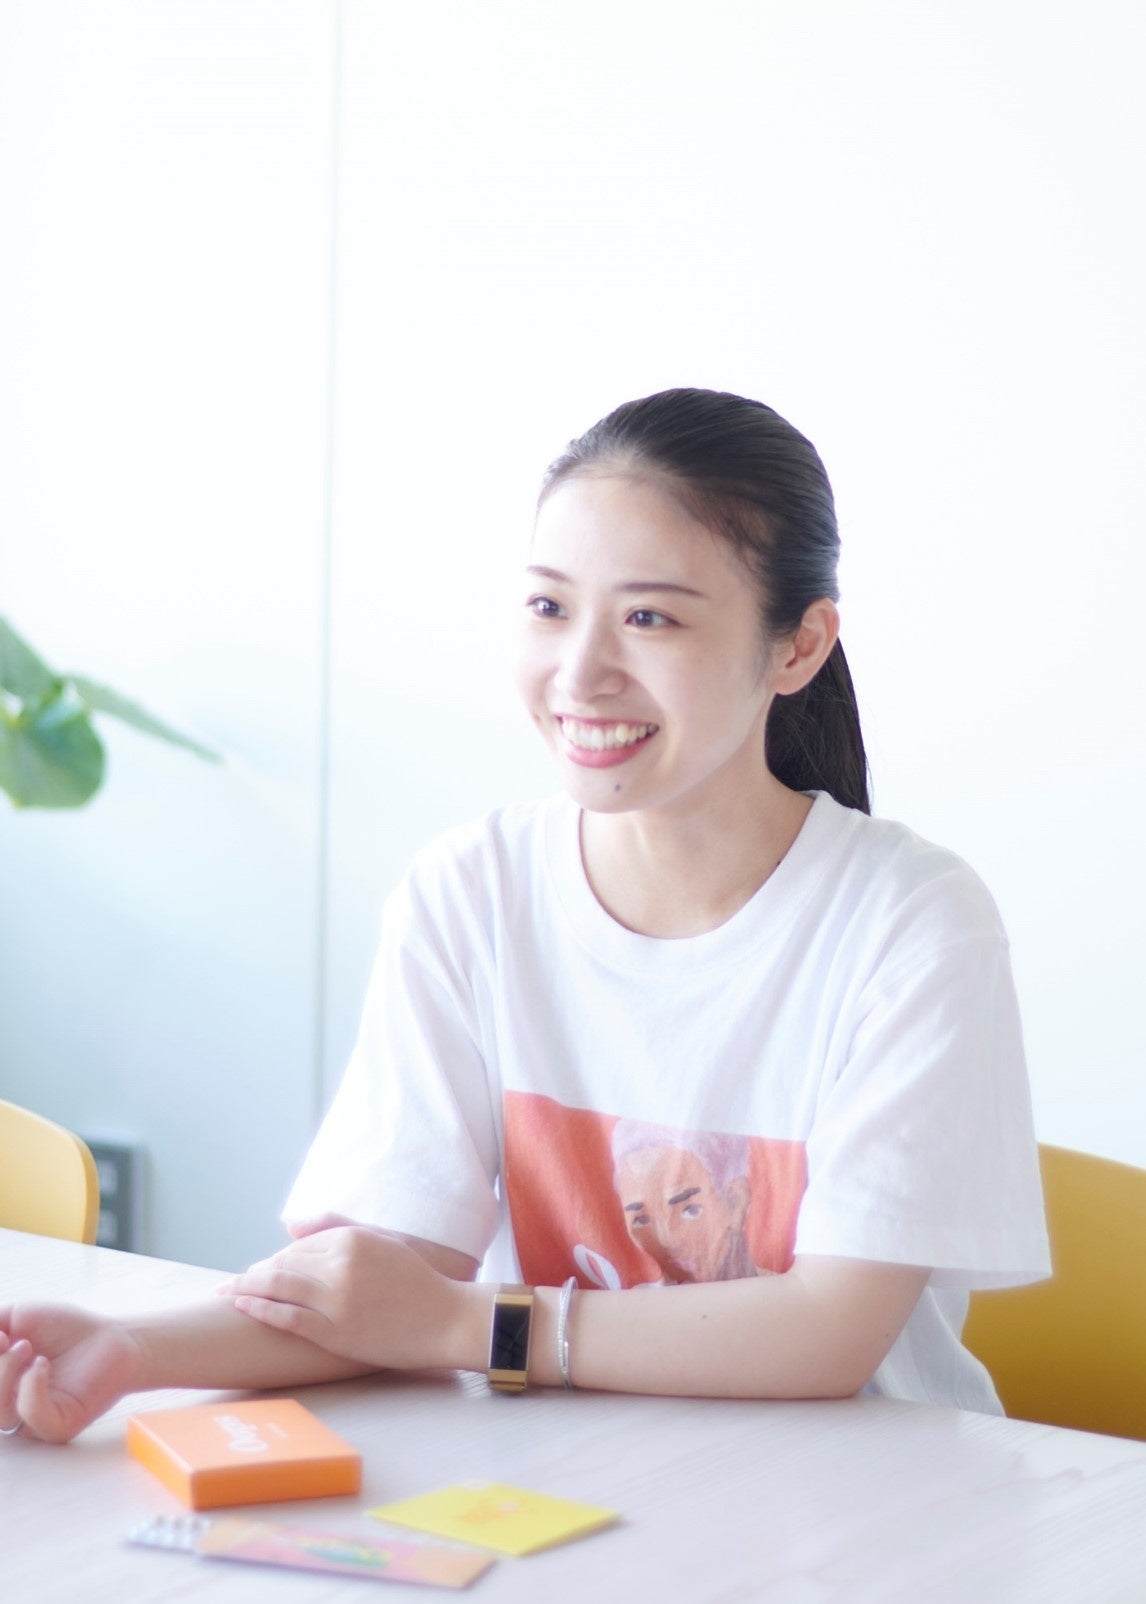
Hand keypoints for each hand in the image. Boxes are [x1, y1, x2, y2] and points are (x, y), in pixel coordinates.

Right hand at [0, 1306, 144, 1444]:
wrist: (111, 1337)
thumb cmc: (65, 1330)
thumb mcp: (15, 1318)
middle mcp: (8, 1407)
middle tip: (8, 1339)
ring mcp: (30, 1421)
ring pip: (0, 1413)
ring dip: (5, 1372)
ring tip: (27, 1347)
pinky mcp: (56, 1427)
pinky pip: (31, 1416)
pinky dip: (30, 1387)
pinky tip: (41, 1365)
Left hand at [216, 1226, 482, 1371]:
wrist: (445, 1320)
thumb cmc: (417, 1282)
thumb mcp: (381, 1242)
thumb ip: (336, 1229)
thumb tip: (290, 1224)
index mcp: (352, 1239)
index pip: (300, 1245)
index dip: (278, 1258)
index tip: (263, 1268)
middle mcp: (340, 1264)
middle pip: (283, 1264)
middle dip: (255, 1273)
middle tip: (235, 1281)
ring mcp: (335, 1299)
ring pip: (277, 1287)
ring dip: (246, 1288)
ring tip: (227, 1292)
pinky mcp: (334, 1331)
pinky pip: (286, 1317)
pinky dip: (260, 1309)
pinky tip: (243, 1306)